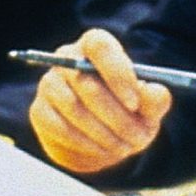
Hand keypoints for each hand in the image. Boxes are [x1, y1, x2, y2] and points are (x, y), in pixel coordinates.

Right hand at [28, 28, 171, 173]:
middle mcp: (67, 58)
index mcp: (95, 45)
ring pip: (73, 107)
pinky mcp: (40, 110)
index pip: (99, 47)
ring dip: (102, 133)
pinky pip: (58, 127)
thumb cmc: (129, 113)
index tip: (134, 103)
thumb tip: (154, 92)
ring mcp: (50, 84)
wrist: (104, 139)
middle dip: (116, 116)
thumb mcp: (149, 107)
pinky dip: (84, 143)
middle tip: (137, 136)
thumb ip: (155, 98)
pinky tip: (101, 150)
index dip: (117, 73)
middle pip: (86, 82)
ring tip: (124, 147)